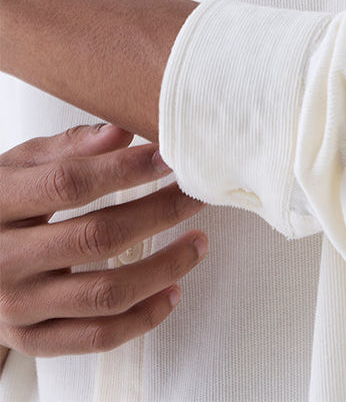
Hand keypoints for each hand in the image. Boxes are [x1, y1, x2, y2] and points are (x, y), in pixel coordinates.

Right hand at [0, 123, 207, 357]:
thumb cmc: (1, 203)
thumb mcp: (20, 164)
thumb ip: (70, 146)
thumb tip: (123, 131)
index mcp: (0, 203)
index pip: (70, 184)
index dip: (125, 170)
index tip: (169, 158)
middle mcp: (4, 259)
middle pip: (98, 237)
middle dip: (159, 213)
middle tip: (197, 195)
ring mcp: (17, 306)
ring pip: (105, 293)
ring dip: (164, 267)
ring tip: (199, 241)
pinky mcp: (31, 340)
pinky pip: (96, 337)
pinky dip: (144, 318)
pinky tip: (175, 290)